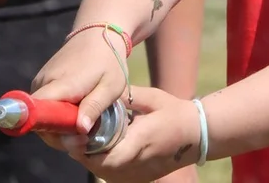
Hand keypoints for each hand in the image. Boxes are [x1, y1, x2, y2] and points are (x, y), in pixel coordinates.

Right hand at [31, 25, 131, 145]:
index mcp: (61, 83)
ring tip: (85, 129)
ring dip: (61, 128)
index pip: (38, 112)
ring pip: (43, 117)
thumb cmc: (109, 60)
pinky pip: (45, 108)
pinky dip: (59, 117)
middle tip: (86, 140)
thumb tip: (80, 129)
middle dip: (61, 137)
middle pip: (40, 121)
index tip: (75, 138)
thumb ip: (95, 106)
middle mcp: (43, 83)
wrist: (98, 34)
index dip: (53, 132)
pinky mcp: (43, 83)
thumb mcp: (111, 85)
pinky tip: (77, 118)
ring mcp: (41, 82)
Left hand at [60, 86, 201, 182]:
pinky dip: (101, 164)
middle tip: (70, 134)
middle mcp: (139, 162)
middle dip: (83, 152)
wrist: (198, 135)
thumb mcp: (152, 97)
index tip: (74, 134)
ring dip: (90, 159)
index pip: (109, 155)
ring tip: (80, 140)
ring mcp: (139, 174)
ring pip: (105, 173)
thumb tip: (101, 93)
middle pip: (101, 167)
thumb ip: (126, 97)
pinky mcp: (140, 179)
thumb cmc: (174, 112)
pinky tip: (97, 149)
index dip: (86, 148)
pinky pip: (113, 175)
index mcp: (143, 139)